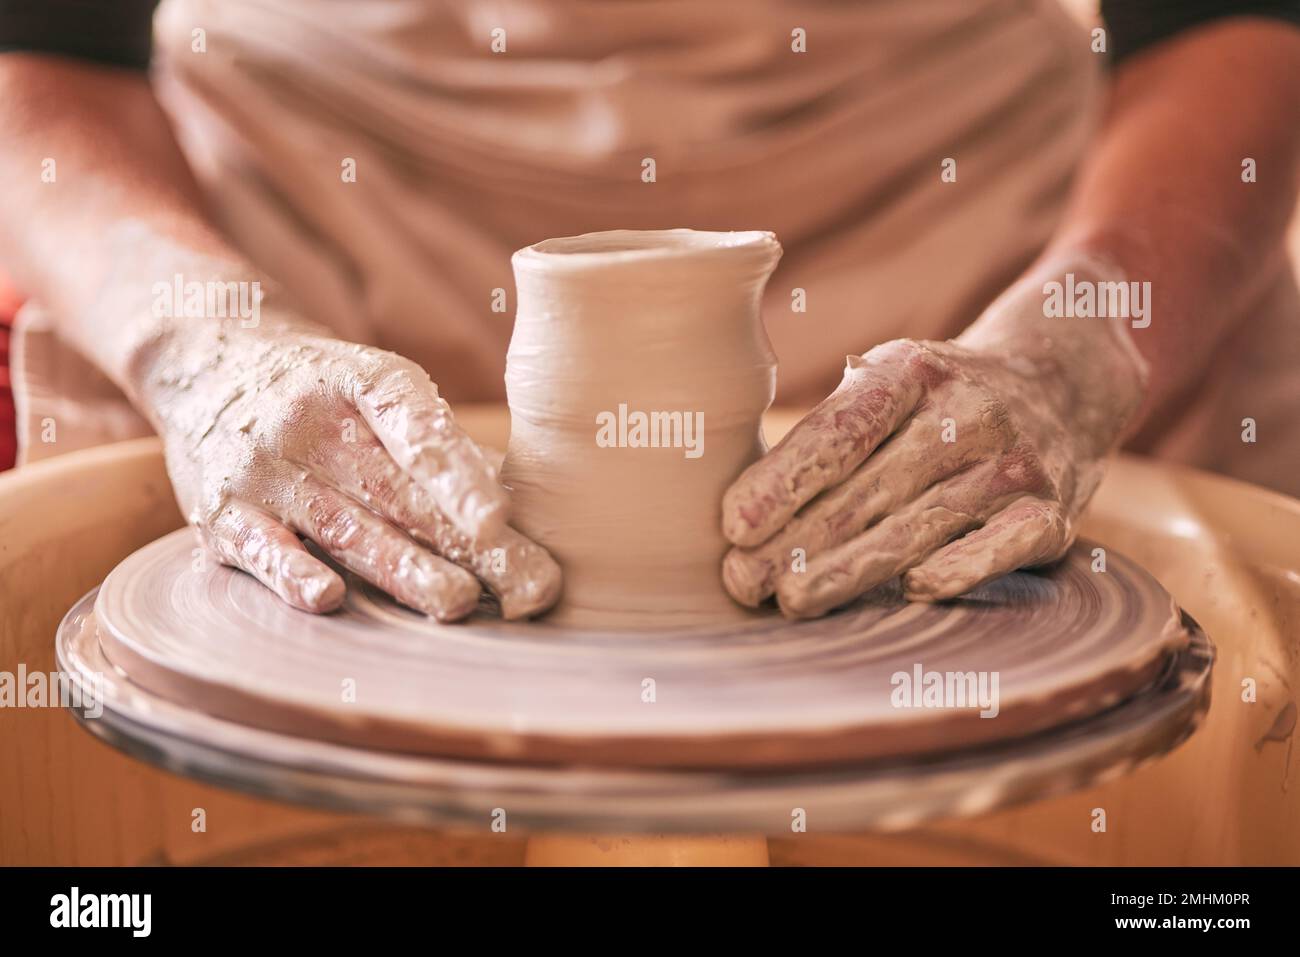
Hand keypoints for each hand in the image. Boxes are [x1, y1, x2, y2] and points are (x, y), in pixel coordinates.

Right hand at [139, 318, 561, 619]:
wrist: (206, 364)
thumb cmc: (325, 393)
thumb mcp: (379, 388)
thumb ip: (440, 446)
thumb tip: (525, 512)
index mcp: (365, 382)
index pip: (417, 427)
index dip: (459, 475)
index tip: (498, 520)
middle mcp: (311, 422)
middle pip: (398, 492)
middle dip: (469, 546)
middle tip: (528, 590)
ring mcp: (263, 469)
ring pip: (344, 527)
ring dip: (403, 571)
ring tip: (457, 603)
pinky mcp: (220, 514)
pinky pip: (259, 547)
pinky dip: (290, 574)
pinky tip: (326, 599)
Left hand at [721, 272, 1145, 617]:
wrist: (1064, 384)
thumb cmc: (939, 401)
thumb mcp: (891, 380)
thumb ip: (835, 425)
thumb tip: (740, 503)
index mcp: (911, 370)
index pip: (839, 430)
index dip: (783, 480)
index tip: (733, 525)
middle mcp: (967, 411)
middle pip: (867, 489)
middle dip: (796, 541)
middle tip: (740, 582)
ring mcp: (1014, 462)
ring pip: (918, 525)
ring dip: (849, 570)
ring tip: (790, 601)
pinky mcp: (1052, 511)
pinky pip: (1004, 545)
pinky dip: (960, 568)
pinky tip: (912, 591)